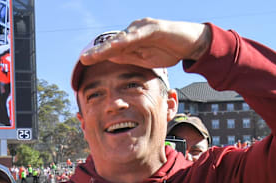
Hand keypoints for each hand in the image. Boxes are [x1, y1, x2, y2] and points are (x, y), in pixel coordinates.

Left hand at [79, 18, 211, 69]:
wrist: (191, 44)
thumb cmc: (168, 51)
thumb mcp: (144, 59)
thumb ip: (128, 57)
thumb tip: (110, 58)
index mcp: (132, 39)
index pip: (112, 48)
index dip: (99, 55)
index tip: (84, 62)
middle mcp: (135, 30)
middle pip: (114, 42)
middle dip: (99, 51)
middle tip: (84, 58)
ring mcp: (144, 27)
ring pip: (124, 38)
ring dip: (109, 46)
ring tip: (96, 54)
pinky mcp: (155, 28)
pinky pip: (139, 34)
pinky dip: (128, 39)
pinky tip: (118, 45)